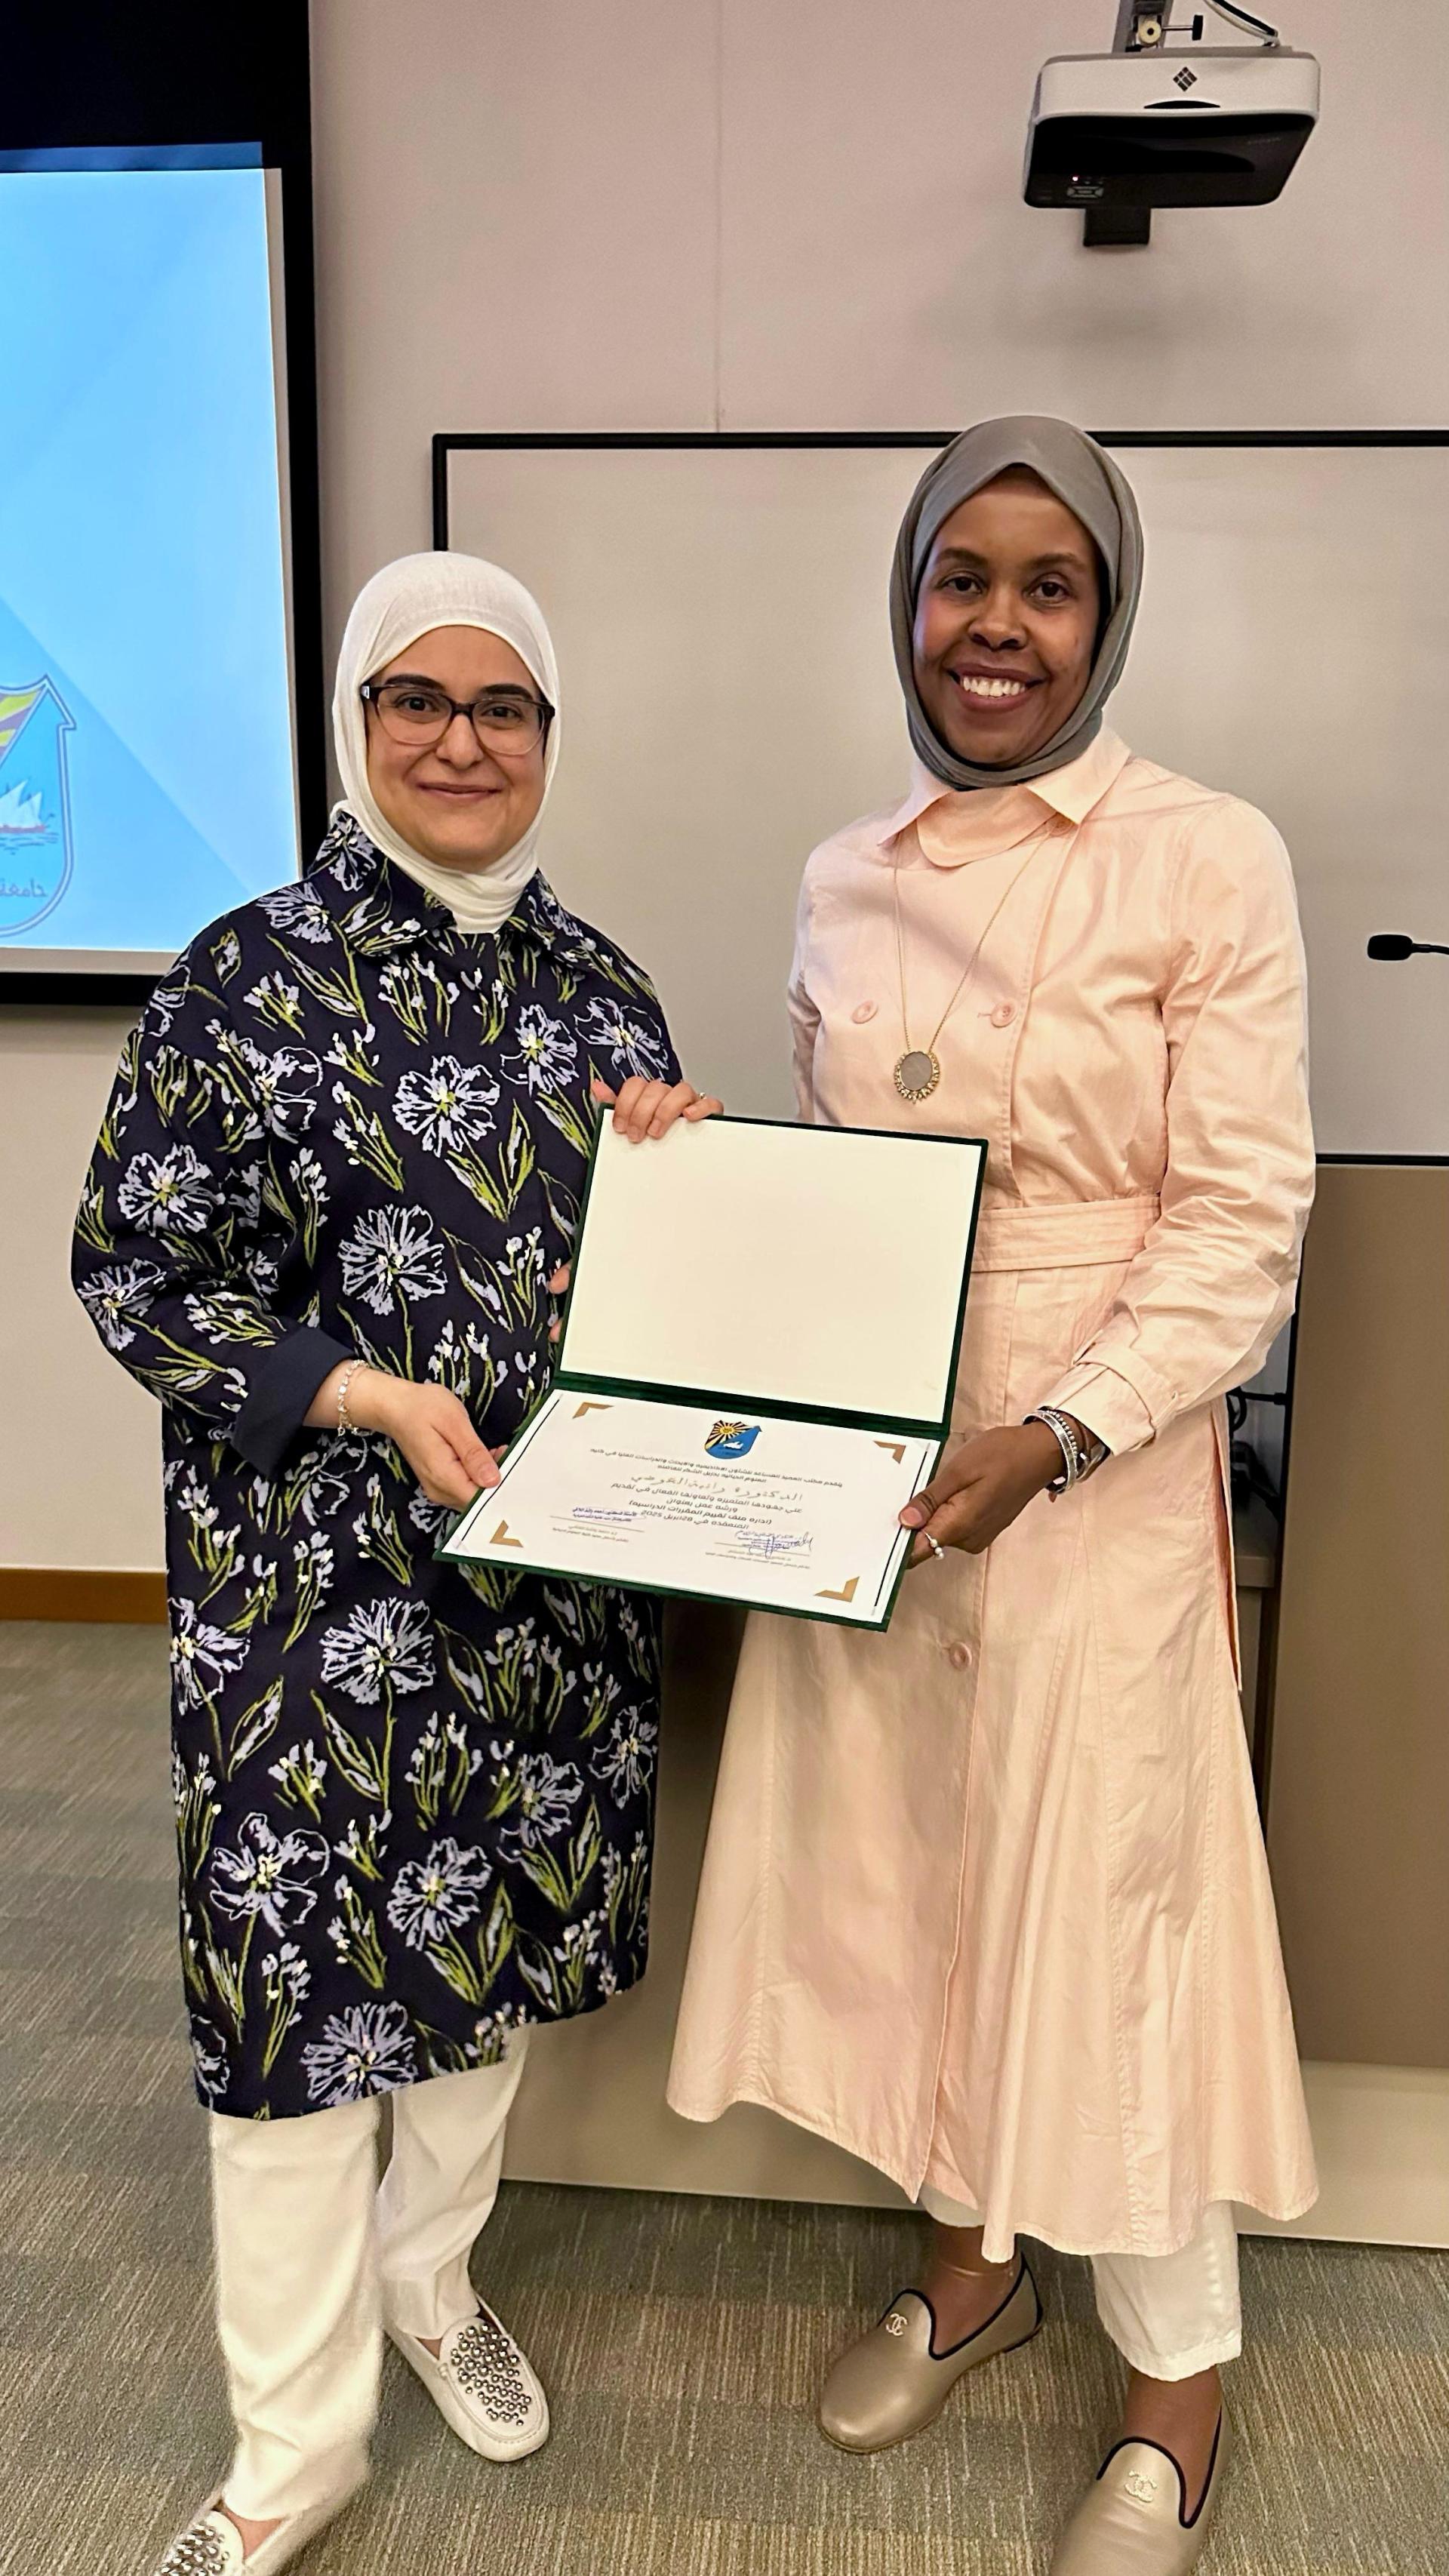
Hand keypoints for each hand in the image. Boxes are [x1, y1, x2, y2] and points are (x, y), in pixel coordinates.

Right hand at [346, 1369, 500, 1510]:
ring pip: (473, 1496)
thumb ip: (473, 1453)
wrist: (395, 1408)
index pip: (479, 1500)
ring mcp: (437, 1490)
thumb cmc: (423, 1408)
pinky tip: (483, 1457)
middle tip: (505, 1452)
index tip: (511, 1465)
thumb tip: (492, 1480)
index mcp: (442, 1476)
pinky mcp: (439, 1484)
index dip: (501, 1486)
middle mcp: (439, 1490)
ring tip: (493, 1451)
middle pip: (478, 1501)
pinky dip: (479, 1476)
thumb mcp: (453, 1422)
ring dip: (489, 1478)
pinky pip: (465, 1489)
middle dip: (497, 1481)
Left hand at [547, 1075, 723, 1336]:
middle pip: (652, 1086)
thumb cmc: (647, 1222)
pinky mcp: (714, 1133)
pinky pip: (711, 1103)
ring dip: (667, 1105)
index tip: (621, 1131)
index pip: (630, 1091)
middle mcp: (661, 1121)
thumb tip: (554, 1285)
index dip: (623, 1103)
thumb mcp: (611, 1228)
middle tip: (636, 1136)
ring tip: (660, 1134)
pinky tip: (693, 1121)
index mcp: (636, 1129)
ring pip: (679, 1088)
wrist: (693, 1229)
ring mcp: (688, 1124)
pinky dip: (703, 1106)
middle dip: (641, 1105)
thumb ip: (584, 1250)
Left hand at [900, 1421, 1063, 1565]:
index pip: (918, 1551)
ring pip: (941, 1533)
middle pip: (927, 1541)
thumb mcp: (959, 1470)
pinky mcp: (983, 1529)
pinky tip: (950, 1492)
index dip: (897, 1545)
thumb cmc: (1002, 1455)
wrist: (1039, 1454)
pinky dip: (946, 1514)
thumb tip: (905, 1521)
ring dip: (932, 1515)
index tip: (880, 1532)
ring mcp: (978, 1536)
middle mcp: (968, 1539)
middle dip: (914, 1522)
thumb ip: (931, 1499)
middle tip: (908, 1493)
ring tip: (937, 1487)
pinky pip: (955, 1528)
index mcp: (960, 1525)